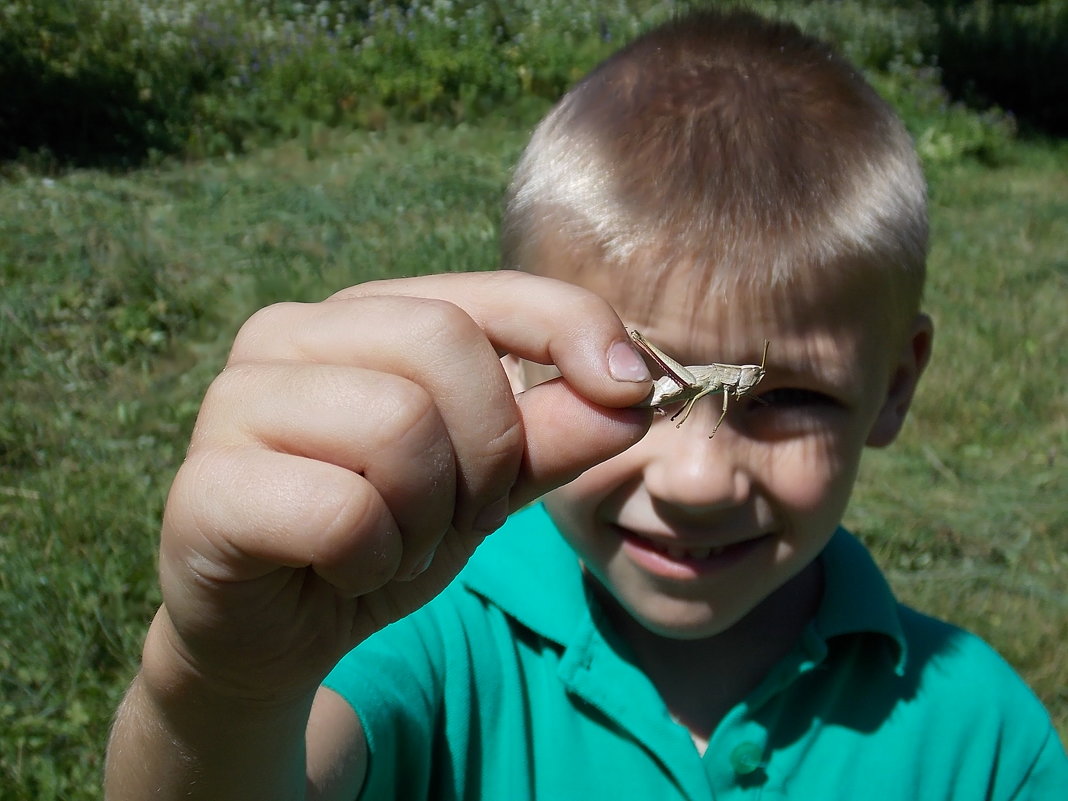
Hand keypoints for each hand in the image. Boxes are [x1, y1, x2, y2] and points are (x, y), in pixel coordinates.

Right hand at [146, 271, 651, 705]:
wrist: (274, 634)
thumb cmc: (380, 537)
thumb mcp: (486, 486)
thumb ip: (550, 436)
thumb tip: (632, 394)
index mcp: (361, 316)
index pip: (489, 292)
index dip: (573, 328)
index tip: (635, 389)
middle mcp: (288, 334)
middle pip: (445, 347)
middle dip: (486, 453)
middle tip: (458, 515)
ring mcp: (234, 402)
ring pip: (397, 425)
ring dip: (427, 517)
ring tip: (394, 544)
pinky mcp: (205, 488)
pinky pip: (343, 512)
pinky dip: (373, 561)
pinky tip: (342, 571)